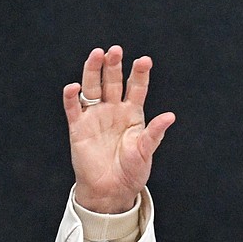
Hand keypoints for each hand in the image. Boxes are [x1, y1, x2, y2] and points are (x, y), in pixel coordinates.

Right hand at [63, 45, 175, 213]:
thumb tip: (170, 116)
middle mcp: (113, 110)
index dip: (139, 74)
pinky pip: (73, 108)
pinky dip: (72, 97)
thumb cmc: (132, 171)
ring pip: (92, 87)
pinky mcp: (79, 127)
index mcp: (133, 113)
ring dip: (93, 71)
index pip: (136, 87)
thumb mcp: (146, 151)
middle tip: (116, 51)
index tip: (145, 61)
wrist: (112, 190)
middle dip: (114, 66)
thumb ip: (155, 133)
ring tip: (97, 55)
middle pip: (112, 81)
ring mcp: (95, 116)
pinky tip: (74, 87)